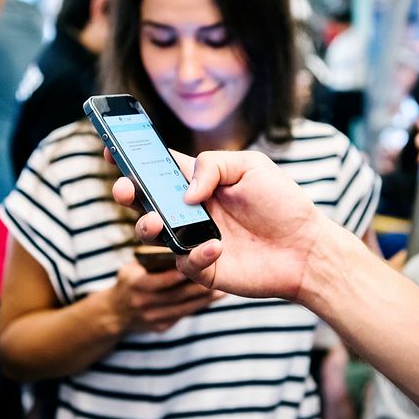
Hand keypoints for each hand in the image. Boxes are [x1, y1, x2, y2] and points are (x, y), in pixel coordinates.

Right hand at [108, 259, 222, 333]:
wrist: (115, 313)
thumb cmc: (129, 282)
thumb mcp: (133, 268)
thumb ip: (152, 261)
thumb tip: (180, 249)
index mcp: (135, 283)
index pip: (159, 281)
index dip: (178, 276)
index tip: (198, 268)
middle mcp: (143, 303)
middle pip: (177, 296)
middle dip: (200, 288)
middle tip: (221, 280)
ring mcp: (152, 317)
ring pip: (184, 308)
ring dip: (205, 300)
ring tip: (223, 292)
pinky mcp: (161, 327)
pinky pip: (183, 315)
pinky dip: (198, 307)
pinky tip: (212, 299)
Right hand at [111, 149, 343, 301]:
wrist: (307, 247)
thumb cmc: (282, 203)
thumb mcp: (251, 166)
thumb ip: (212, 166)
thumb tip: (185, 194)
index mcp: (199, 182)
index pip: (157, 167)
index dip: (132, 158)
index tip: (111, 149)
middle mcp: (190, 210)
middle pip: (145, 200)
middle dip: (127, 192)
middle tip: (123, 189)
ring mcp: (194, 239)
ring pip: (153, 234)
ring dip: (147, 225)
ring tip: (156, 221)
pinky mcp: (204, 269)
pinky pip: (184, 264)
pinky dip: (194, 254)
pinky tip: (216, 247)